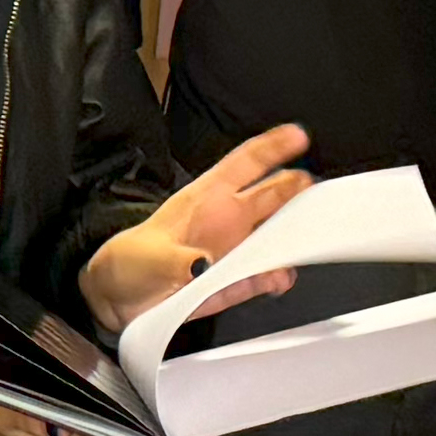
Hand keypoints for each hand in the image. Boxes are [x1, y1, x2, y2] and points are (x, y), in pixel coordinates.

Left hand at [80, 122, 311, 331]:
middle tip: (313, 195)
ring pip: (277, 234)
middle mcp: (228, 219)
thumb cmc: (131, 262)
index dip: (272, 147)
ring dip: (292, 237)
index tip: (298, 136)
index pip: (245, 163)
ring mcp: (235, 249)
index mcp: (207, 197)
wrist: (121, 298)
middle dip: (296, 191)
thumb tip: (203, 265)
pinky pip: (266, 274)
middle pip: (273, 195)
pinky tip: (276, 279)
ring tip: (300, 243)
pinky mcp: (236, 280)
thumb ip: (178, 260)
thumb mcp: (147, 257)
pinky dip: (276, 276)